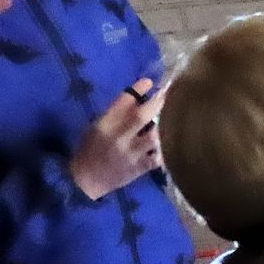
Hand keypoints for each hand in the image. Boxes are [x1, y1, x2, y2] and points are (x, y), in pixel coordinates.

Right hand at [69, 78, 165, 200]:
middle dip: (157, 103)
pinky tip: (177, 140)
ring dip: (166, 125)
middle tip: (170, 92)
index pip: (120, 103)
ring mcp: (130, 154)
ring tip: (177, 115)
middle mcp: (118, 138)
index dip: (136, 90)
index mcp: (104, 125)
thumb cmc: (90, 150)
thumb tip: (139, 96)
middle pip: (140, 117)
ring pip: (154, 137)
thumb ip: (116, 114)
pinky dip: (168, 148)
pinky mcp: (139, 169)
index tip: (149, 81)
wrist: (85, 182)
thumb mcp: (97, 128)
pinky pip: (158, 157)